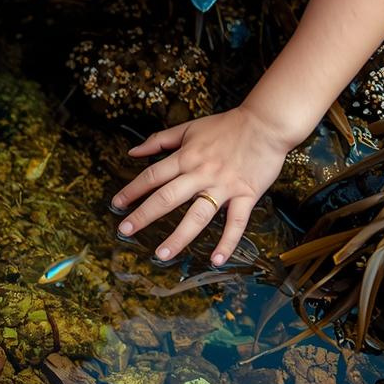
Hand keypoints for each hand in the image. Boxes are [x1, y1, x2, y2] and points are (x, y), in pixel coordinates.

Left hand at [111, 104, 295, 265]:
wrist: (267, 123)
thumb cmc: (227, 125)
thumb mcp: (189, 128)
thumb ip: (159, 140)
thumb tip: (133, 151)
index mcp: (186, 157)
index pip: (153, 176)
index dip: (132, 191)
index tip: (116, 205)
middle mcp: (201, 174)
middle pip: (167, 198)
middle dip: (144, 216)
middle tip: (125, 231)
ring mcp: (224, 186)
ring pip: (197, 215)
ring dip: (178, 237)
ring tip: (161, 255)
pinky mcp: (246, 195)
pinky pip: (236, 222)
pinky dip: (227, 242)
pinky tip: (215, 260)